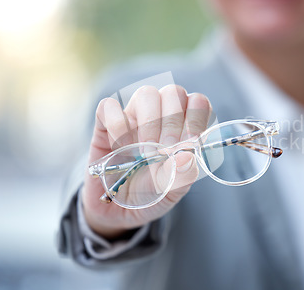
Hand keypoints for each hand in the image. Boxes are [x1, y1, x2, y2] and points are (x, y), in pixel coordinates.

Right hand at [81, 85, 211, 238]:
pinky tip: (119, 147)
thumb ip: (182, 176)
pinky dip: (116, 125)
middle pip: (173, 92)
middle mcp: (162, 115)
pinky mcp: (106, 122)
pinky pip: (109, 106)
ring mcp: (134, 116)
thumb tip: (187, 157)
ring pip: (146, 93)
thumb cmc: (150, 195)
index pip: (198, 102)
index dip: (196, 117)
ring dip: (147, 123)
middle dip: (171, 123)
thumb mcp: (170, 192)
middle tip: (163, 152)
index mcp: (185, 127)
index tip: (190, 142)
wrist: (117, 211)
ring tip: (142, 153)